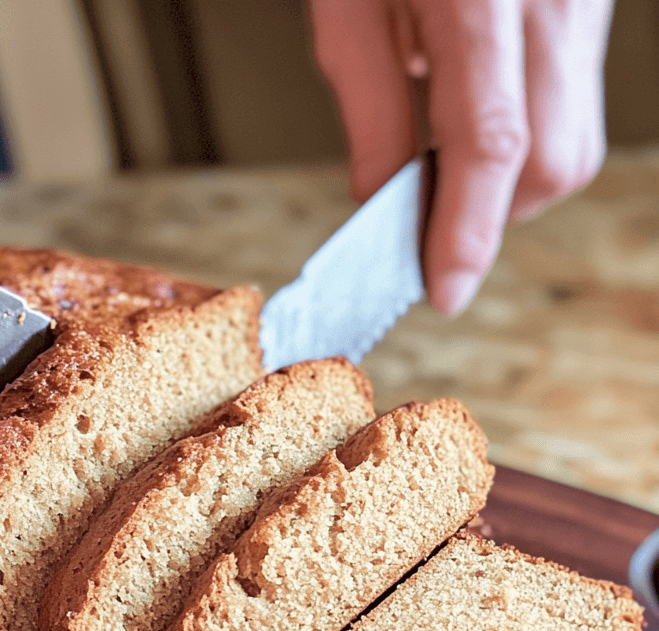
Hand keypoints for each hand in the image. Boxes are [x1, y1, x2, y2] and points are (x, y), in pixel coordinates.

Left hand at [310, 0, 612, 313]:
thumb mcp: (347, 11)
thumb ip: (371, 113)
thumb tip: (385, 206)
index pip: (492, 144)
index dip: (469, 232)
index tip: (444, 291)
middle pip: (551, 159)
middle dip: (491, 216)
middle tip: (429, 221)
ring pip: (574, 141)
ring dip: (511, 183)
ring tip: (448, 162)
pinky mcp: (595, 2)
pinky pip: (575, 100)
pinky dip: (529, 137)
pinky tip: (478, 114)